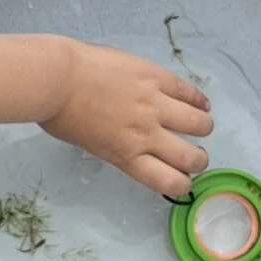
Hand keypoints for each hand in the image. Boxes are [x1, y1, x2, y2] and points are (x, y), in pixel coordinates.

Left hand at [42, 41, 209, 198]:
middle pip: (190, 157)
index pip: (169, 181)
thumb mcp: (89, 144)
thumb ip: (116, 147)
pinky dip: (200, 100)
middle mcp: (146, 135)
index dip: (182, 184)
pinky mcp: (156, 77)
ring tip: (200, 125)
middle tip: (194, 155)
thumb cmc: (60, 114)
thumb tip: (128, 143)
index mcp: (127, 156)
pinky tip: (202, 103)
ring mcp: (154, 104)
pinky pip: (187, 91)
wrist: (56, 79)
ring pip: (198, 123)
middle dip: (199, 160)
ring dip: (203, 127)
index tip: (183, 179)